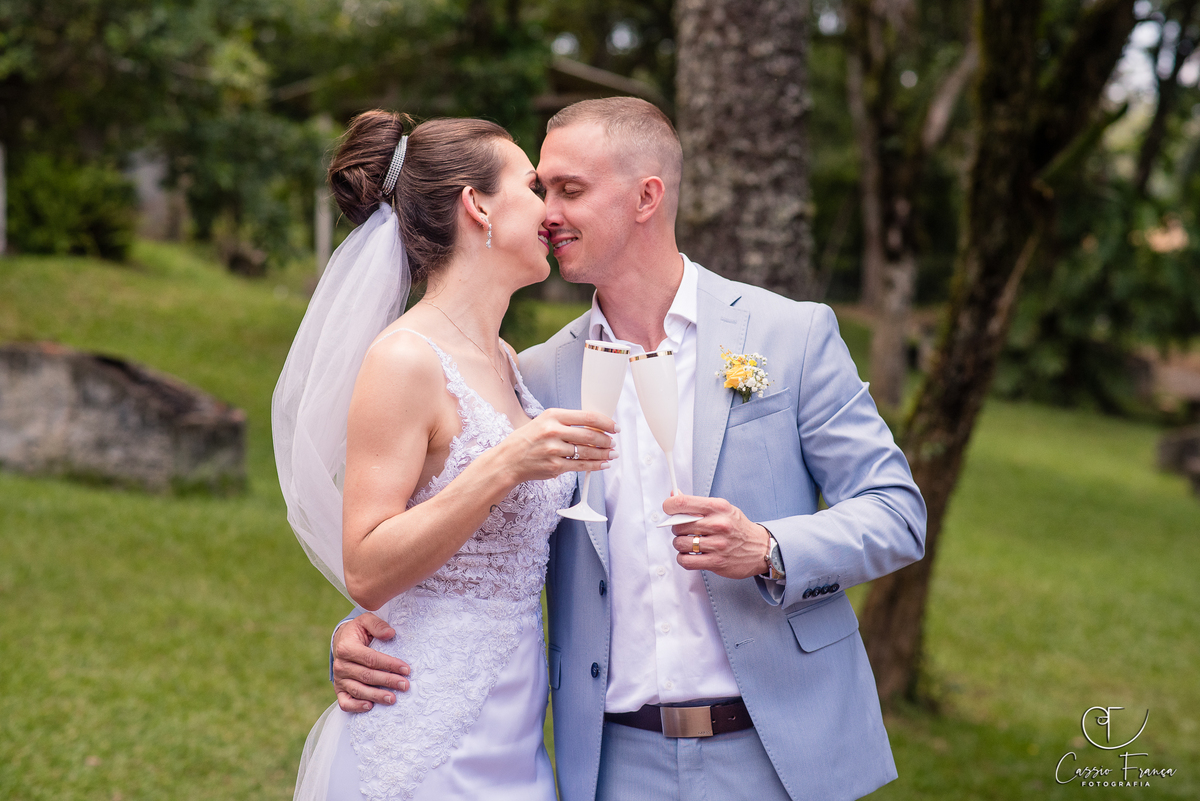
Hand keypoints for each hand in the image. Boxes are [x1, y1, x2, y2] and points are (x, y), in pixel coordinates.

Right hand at [333, 612, 410, 712]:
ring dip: (376, 696)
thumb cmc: (358, 631)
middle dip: (388, 681)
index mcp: (346, 648)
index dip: (389, 664)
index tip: (406, 669)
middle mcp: (341, 665)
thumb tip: (390, 633)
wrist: (341, 641)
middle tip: (405, 685)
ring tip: (393, 698)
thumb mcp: (365, 621)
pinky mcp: (339, 690)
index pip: (371, 659)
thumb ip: (377, 625)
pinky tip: (370, 706)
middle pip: (367, 676)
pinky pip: (345, 702)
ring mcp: (339, 679)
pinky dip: (356, 707)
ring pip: (358, 690)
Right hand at [496, 408, 616, 482]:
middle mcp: (554, 431)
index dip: (606, 422)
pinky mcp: (555, 466)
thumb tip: (593, 426)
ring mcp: (554, 450)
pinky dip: (595, 465)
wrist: (508, 460)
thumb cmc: (527, 440)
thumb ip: (566, 422)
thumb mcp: (544, 422)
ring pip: (588, 452)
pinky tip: (602, 464)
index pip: (588, 417)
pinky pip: (581, 466)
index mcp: (553, 416)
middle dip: (607, 440)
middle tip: (613, 443)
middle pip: (590, 435)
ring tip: (612, 454)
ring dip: (604, 454)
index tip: (614, 427)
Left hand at [662, 495, 770, 579]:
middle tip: (684, 529)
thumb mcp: (722, 508)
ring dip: (679, 544)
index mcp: (718, 507)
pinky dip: (683, 558)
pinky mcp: (716, 562)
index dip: (669, 505)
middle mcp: (718, 524)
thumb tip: (674, 495)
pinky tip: (690, 555)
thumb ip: (698, 504)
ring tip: (689, 543)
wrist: (760, 548)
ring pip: (680, 543)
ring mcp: (718, 544)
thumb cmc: (738, 527)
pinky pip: (686, 560)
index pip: (683, 502)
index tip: (668, 508)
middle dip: (676, 528)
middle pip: (678, 525)